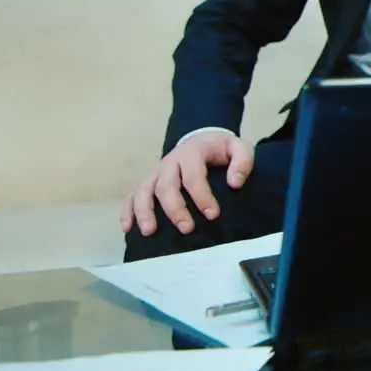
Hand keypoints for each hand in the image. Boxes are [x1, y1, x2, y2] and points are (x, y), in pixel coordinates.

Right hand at [120, 131, 254, 235]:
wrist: (201, 139)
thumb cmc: (220, 149)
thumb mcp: (238, 148)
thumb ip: (243, 161)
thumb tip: (235, 183)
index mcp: (191, 153)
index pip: (193, 175)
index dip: (202, 196)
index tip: (213, 215)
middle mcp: (170, 162)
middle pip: (166, 185)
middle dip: (174, 208)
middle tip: (187, 228)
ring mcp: (156, 172)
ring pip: (144, 190)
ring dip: (144, 211)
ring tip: (149, 231)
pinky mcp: (148, 182)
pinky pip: (132, 195)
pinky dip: (127, 211)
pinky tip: (128, 228)